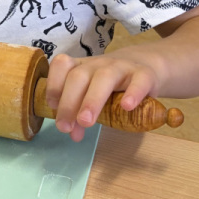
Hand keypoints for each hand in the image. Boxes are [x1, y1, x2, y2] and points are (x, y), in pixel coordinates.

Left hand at [45, 50, 162, 141]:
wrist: (146, 67)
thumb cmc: (113, 86)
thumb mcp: (94, 96)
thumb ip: (80, 114)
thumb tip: (73, 134)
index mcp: (83, 67)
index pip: (62, 65)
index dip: (54, 84)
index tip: (51, 105)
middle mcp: (99, 64)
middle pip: (79, 76)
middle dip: (68, 102)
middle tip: (65, 127)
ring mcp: (122, 67)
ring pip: (104, 77)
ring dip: (92, 100)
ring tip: (86, 122)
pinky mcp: (145, 74)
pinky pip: (139, 80)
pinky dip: (132, 93)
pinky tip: (126, 107)